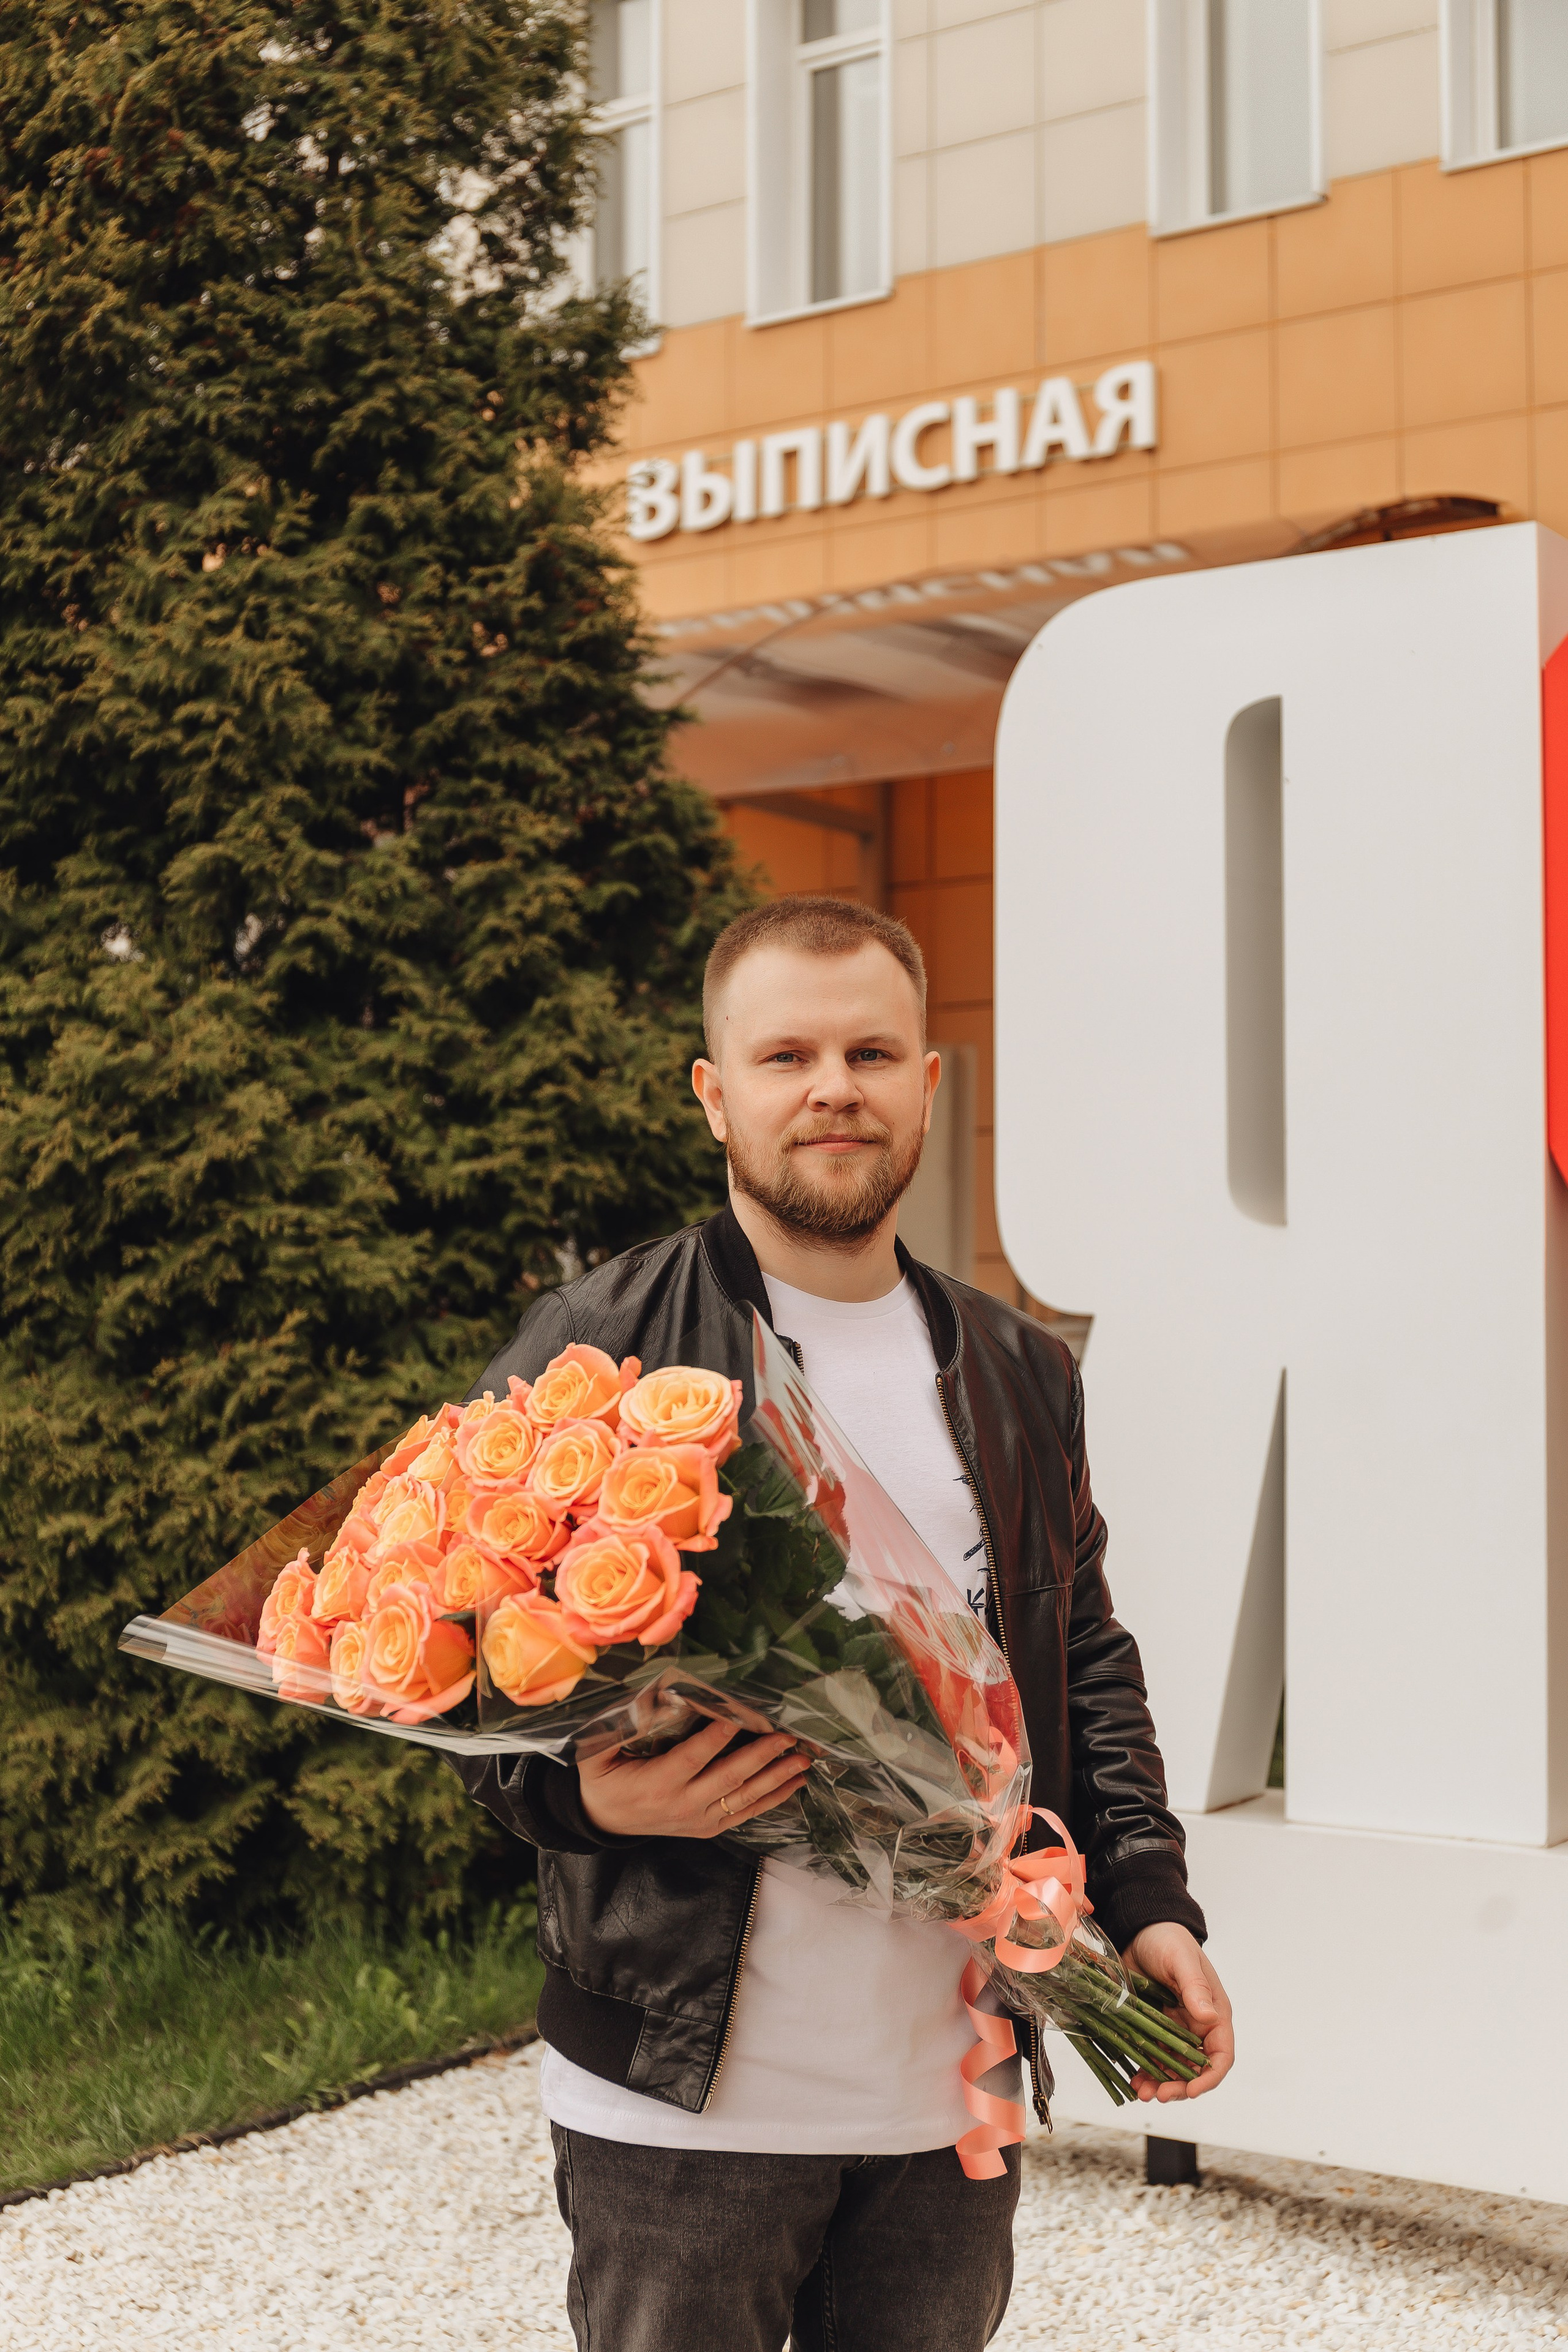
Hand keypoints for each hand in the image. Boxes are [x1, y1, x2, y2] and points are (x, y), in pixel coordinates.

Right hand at [577, 1720, 811, 1839]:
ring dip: (776, 1779)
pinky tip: (794, 1785)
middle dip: (761, 1757)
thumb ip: (617, 1727)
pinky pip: (745, 1814)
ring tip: (803, 1761)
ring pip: (744, 1799)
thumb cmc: (603, 1780)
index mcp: (656, 1784)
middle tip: (787, 1738)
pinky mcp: (708, 1828)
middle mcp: (683, 1805)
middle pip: (728, 1780)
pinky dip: (772, 1800)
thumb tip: (648, 1696)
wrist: (603, 1821)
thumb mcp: (597, 1753)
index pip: (692, 1757)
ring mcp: (699, 1820)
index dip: (716, 1738)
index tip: (740, 1716)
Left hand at [1121, 1922, 1233, 2101]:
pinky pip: (1151, 2058)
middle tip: (1159, 2095)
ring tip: (1141, 2093)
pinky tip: (1134, 2080)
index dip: (1209, 2077)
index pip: (1220, 2054)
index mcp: (1213, 2012)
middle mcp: (1196, 2027)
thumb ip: (1195, 1988)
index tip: (1192, 2090)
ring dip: (1159, 2084)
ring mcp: (1173, 2030)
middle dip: (1180, 2087)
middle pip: (1195, 2070)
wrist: (1139, 1930)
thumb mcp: (1181, 1960)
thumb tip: (1208, 2016)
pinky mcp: (1151, 2028)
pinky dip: (1144, 2072)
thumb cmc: (1168, 1939)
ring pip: (1172, 2069)